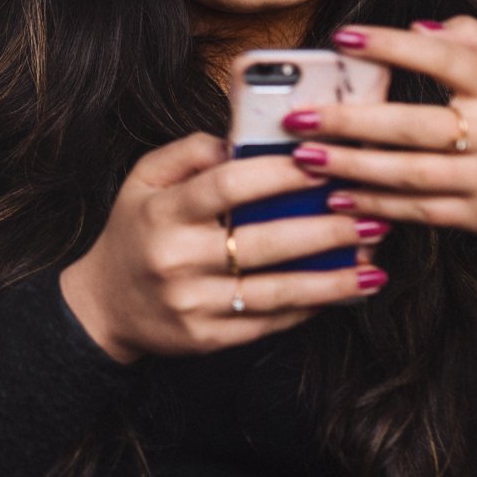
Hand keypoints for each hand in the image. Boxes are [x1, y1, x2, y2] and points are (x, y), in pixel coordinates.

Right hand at [58, 132, 391, 364]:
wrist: (102, 306)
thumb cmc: (136, 230)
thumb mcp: (145, 179)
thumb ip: (191, 151)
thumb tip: (242, 136)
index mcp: (164, 212)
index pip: (228, 186)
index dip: (279, 173)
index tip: (323, 160)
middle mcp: (178, 259)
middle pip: (263, 242)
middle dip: (325, 228)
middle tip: (370, 213)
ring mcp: (193, 304)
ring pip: (275, 291)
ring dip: (332, 279)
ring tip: (374, 264)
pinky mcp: (207, 339)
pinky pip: (268, 322)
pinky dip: (310, 306)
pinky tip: (343, 291)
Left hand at [282, 16, 476, 255]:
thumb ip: (476, 39)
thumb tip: (418, 28)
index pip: (446, 59)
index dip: (393, 47)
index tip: (343, 37)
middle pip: (415, 125)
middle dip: (351, 122)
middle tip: (300, 116)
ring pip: (410, 173)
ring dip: (352, 167)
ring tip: (305, 157)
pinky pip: (419, 211)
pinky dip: (376, 205)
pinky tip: (337, 197)